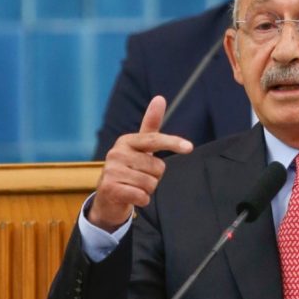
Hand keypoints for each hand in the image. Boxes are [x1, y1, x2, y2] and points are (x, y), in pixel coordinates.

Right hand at [89, 96, 192, 231]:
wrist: (109, 198)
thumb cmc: (130, 169)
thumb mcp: (141, 147)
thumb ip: (151, 124)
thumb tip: (159, 97)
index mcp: (127, 141)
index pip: (154, 140)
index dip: (173, 143)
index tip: (189, 147)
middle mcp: (116, 153)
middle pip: (157, 167)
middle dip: (155, 176)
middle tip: (140, 177)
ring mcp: (111, 171)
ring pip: (151, 183)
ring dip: (148, 189)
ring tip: (134, 186)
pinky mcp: (110, 189)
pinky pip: (142, 196)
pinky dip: (142, 200)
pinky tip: (132, 197)